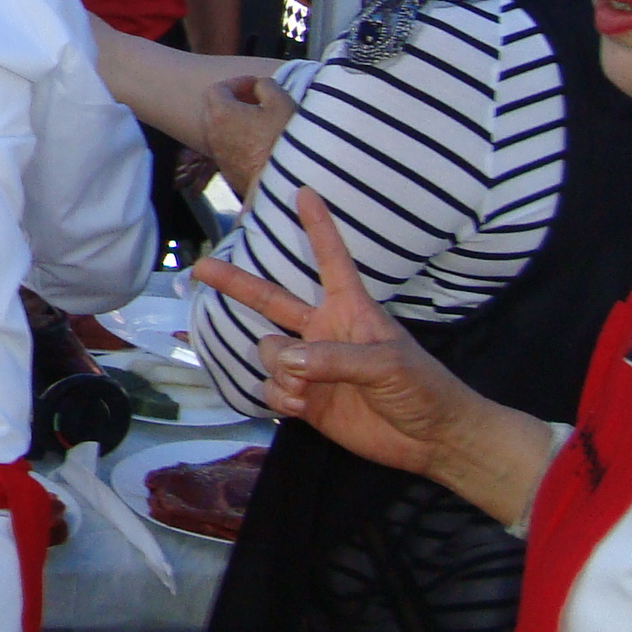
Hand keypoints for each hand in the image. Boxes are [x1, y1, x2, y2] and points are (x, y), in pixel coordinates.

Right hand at [189, 190, 479, 483]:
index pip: (331, 260)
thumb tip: (284, 358)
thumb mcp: (387, 364)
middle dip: (236, 283)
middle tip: (200, 269)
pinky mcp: (304, 399)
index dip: (317, 226)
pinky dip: (281, 398)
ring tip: (309, 388)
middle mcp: (323, 331)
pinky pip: (270, 389)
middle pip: (270, 299)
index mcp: (349, 310)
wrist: (431, 440)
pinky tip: (304, 407)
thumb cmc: (422, 387)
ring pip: (267, 352)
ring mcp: (310, 365)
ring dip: (282, 370)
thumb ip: (334, 358)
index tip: (304, 191)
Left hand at [203, 72, 294, 201]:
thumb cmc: (284, 141)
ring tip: (260, 121)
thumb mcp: (282, 103)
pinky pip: (228, 149)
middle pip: (214, 109)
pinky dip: (238, 141)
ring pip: (219, 131)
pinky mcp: (228, 172)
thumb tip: (260, 86)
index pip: (216, 89)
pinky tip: (260, 143)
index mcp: (221, 114)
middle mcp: (213, 134)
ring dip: (235, 122)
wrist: (287, 184)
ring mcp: (219, 155)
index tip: (255, 84)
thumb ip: (266, 86)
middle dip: (233, 100)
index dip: (236, 83)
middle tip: (256, 100)